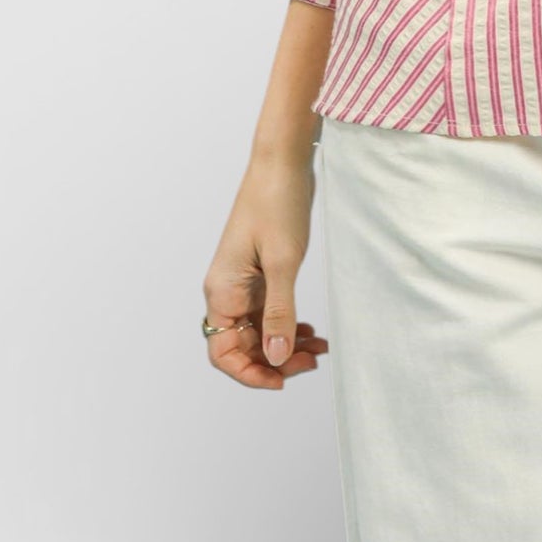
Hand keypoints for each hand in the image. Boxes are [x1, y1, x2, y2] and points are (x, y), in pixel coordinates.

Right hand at [202, 153, 329, 389]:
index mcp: (222, 291)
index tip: (282, 381)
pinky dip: (288, 323)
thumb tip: (277, 359)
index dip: (249, 373)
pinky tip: (310, 329)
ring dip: (285, 343)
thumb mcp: (283, 262)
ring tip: (318, 348)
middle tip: (312, 362)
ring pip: (260, 329)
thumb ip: (280, 313)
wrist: (283, 161)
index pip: (223, 352)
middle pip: (243, 345)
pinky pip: (270, 311)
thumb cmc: (277, 204)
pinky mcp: (261, 271)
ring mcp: (244, 282)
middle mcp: (228, 290)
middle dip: (276, 359)